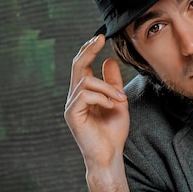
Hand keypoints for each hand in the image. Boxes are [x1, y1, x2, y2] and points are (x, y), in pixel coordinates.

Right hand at [64, 35, 128, 169]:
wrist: (110, 154)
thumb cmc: (113, 131)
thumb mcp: (118, 101)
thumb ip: (113, 82)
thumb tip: (109, 60)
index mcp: (85, 93)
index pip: (83, 66)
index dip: (89, 50)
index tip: (99, 37)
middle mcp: (75, 97)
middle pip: (77, 66)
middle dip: (88, 50)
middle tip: (100, 38)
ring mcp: (71, 105)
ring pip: (86, 81)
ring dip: (108, 87)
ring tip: (121, 99)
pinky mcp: (72, 114)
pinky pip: (85, 95)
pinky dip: (102, 97)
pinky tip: (113, 106)